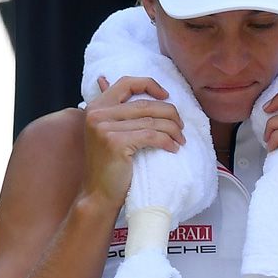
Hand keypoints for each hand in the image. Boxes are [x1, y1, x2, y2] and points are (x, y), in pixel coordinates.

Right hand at [80, 74, 184, 211]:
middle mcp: (97, 113)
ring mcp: (104, 127)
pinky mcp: (115, 142)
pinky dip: (167, 141)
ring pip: (152, 120)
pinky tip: (173, 148)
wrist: (99, 194)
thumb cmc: (110, 166)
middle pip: (145, 103)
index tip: (166, 96)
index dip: (150, 85)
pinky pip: (152, 136)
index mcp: (96, 107)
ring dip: (173, 130)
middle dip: (170, 114)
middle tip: (181, 127)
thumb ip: (117, 112)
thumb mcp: (108, 133)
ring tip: (180, 140)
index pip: (127, 83)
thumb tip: (119, 87)